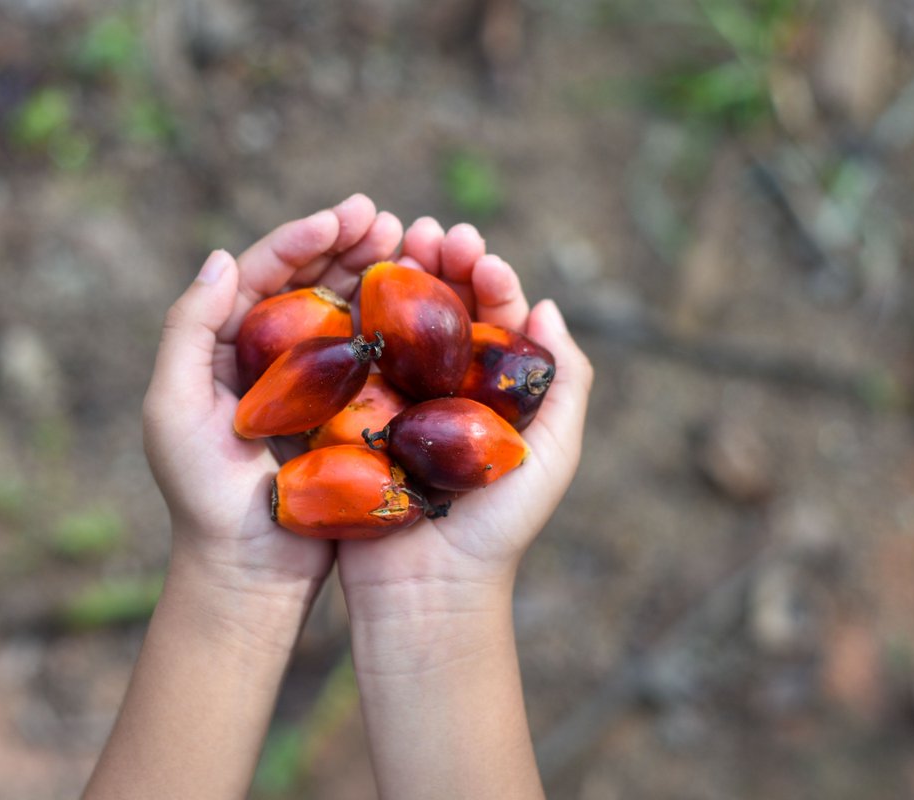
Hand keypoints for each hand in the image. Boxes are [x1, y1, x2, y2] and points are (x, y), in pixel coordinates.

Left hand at [142, 195, 402, 605]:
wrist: (248, 572)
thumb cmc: (202, 496)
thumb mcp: (173, 410)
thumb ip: (188, 330)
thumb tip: (221, 257)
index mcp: (222, 348)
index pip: (259, 275)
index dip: (300, 239)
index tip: (342, 215)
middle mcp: (266, 358)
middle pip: (306, 284)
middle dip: (344, 245)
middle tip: (384, 219)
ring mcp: (309, 386)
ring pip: (342, 313)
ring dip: (372, 274)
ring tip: (407, 243)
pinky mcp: (345, 414)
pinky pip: (370, 359)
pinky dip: (393, 327)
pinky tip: (420, 303)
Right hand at [337, 218, 594, 610]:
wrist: (427, 588)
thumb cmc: (496, 527)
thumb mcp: (552, 454)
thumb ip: (565, 384)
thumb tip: (549, 307)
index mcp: (490, 389)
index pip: (491, 316)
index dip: (486, 276)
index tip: (477, 253)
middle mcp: (442, 386)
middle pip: (440, 308)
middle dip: (438, 263)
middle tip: (429, 232)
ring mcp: (392, 399)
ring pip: (394, 323)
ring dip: (394, 278)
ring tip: (393, 241)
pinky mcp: (349, 417)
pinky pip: (349, 359)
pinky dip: (349, 319)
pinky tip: (347, 287)